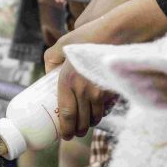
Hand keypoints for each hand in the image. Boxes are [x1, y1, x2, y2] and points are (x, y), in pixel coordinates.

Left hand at [45, 0, 166, 138]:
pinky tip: (100, 111)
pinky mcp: (113, 91)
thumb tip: (47, 73)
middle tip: (75, 133)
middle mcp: (82, 89)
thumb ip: (51, 58)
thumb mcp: (63, 43)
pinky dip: (103, 113)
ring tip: (87, 122)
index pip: (66, 113)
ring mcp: (99, 91)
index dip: (65, 129)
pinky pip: (107, 109)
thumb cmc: (90, 36)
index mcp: (67, 79)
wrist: (118, 32)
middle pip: (81, 121)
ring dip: (91, 123)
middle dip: (78, 130)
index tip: (65, 135)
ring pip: (95, 117)